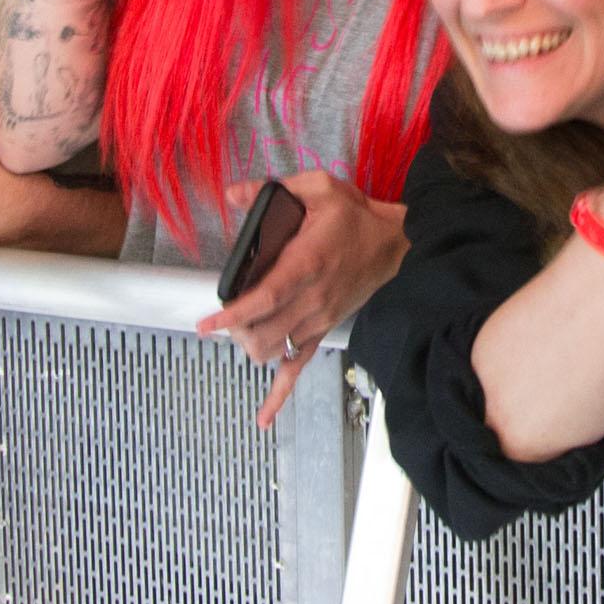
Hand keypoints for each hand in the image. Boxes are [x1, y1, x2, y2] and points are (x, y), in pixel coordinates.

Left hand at [197, 169, 406, 423]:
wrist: (395, 244)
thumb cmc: (357, 219)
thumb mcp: (319, 189)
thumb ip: (274, 189)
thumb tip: (234, 193)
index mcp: (307, 263)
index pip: (266, 297)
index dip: (235, 313)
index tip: (208, 322)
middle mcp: (312, 298)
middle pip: (265, 333)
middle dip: (237, 331)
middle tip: (223, 318)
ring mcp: (318, 320)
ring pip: (277, 353)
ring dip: (251, 348)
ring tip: (240, 332)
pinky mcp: (324, 331)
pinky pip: (300, 368)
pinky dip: (280, 394)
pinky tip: (264, 415)